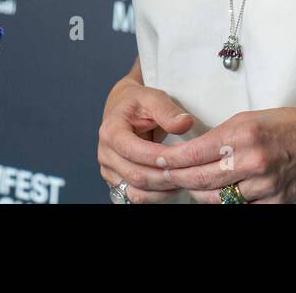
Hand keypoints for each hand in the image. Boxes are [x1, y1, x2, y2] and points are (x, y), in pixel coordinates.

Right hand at [97, 76, 194, 202]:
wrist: (124, 110)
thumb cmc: (138, 104)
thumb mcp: (153, 98)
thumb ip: (168, 111)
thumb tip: (184, 123)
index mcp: (111, 131)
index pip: (133, 150)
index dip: (157, 156)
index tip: (181, 155)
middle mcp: (106, 153)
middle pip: (136, 175)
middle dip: (165, 176)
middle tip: (189, 171)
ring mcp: (109, 170)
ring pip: (136, 192)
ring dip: (163, 190)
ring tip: (183, 179)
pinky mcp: (117, 182)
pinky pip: (137, 197)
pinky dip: (157, 195)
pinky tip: (173, 185)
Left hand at [156, 107, 295, 202]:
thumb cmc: (286, 124)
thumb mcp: (249, 118)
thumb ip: (220, 135)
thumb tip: (192, 151)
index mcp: (243, 134)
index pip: (195, 153)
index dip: (172, 160)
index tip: (159, 160)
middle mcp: (252, 161)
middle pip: (200, 179)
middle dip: (178, 179)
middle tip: (165, 176)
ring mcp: (264, 186)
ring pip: (216, 199)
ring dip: (197, 193)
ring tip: (188, 185)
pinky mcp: (274, 204)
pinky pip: (239, 209)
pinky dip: (223, 203)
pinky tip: (215, 195)